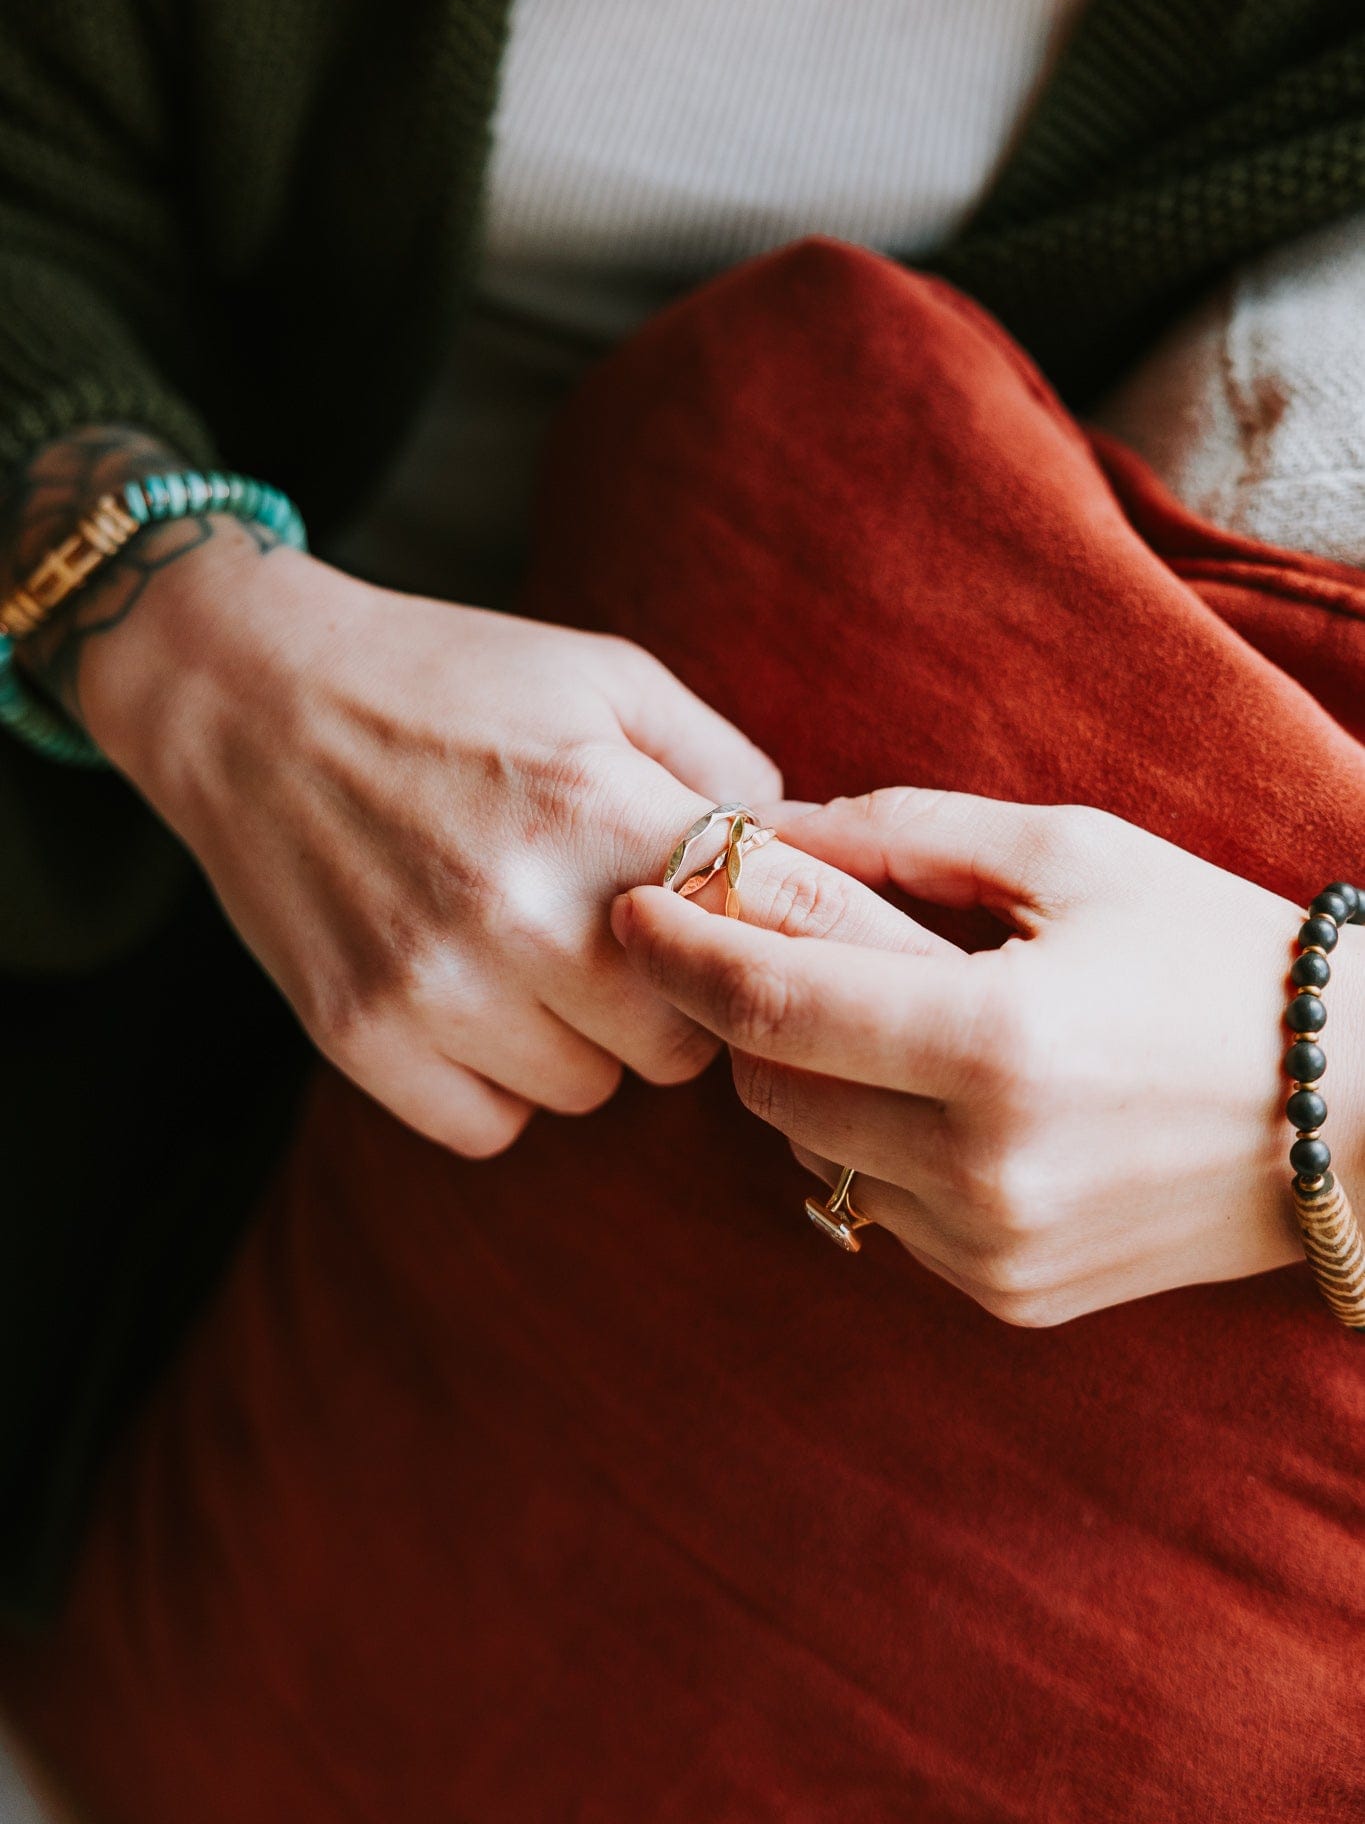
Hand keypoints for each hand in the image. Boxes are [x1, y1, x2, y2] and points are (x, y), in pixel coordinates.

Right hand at [79, 528, 797, 1153]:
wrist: (252, 697)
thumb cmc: (450, 678)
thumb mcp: (606, 677)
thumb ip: (723, 765)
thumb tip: (804, 859)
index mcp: (598, 809)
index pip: (751, 944)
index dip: (751, 937)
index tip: (726, 921)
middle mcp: (521, 910)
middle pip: (682, 1044)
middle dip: (672, 999)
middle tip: (624, 940)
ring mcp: (433, 985)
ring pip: (588, 1091)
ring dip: (583, 1041)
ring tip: (535, 957)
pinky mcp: (358, 1036)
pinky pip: (488, 1125)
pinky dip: (495, 1081)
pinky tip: (474, 1002)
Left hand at [611, 789, 1364, 1323]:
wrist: (1359, 1107)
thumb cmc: (1217, 952)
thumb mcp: (1070, 853)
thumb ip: (902, 839)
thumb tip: (772, 831)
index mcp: (997, 1046)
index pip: (771, 1004)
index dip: (680, 949)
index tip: (636, 904)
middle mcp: (983, 1170)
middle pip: (766, 1086)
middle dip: (742, 1007)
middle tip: (766, 939)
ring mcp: (994, 1250)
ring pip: (811, 1152)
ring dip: (808, 1074)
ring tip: (885, 1010)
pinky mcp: (1008, 1298)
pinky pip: (878, 1206)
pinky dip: (874, 1140)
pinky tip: (945, 1090)